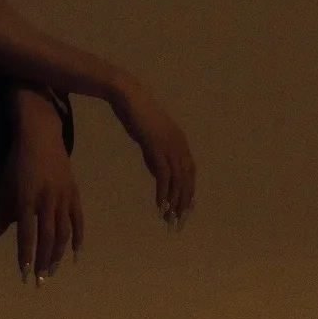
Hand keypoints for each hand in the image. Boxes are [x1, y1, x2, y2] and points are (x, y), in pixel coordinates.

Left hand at [0, 120, 84, 285]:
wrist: (41, 137)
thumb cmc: (18, 161)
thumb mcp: (5, 186)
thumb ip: (2, 214)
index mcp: (27, 200)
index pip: (27, 234)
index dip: (26, 255)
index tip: (24, 272)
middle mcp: (47, 202)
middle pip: (47, 237)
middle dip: (43, 260)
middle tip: (40, 280)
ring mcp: (63, 199)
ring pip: (63, 232)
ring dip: (58, 253)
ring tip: (52, 270)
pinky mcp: (74, 194)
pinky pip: (78, 220)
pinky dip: (78, 237)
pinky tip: (74, 253)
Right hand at [110, 75, 196, 225]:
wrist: (128, 97)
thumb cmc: (135, 114)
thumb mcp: (149, 138)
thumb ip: (156, 155)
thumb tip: (159, 173)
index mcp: (180, 142)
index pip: (189, 174)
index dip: (188, 193)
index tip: (185, 210)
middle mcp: (180, 145)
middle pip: (187, 180)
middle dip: (184, 202)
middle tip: (179, 221)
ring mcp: (170, 146)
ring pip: (178, 180)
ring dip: (175, 201)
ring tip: (170, 218)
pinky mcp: (157, 147)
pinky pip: (164, 175)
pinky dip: (163, 191)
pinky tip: (160, 203)